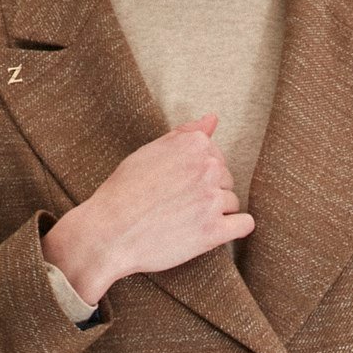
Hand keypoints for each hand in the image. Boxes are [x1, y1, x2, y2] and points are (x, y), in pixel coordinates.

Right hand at [42, 114, 253, 304]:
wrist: (108, 233)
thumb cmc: (123, 192)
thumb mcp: (149, 152)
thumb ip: (184, 134)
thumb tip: (213, 119)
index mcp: (194, 145)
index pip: (216, 157)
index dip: (198, 175)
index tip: (178, 186)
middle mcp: (207, 168)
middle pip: (225, 180)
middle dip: (208, 193)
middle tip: (178, 206)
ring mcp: (213, 200)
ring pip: (232, 203)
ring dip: (216, 213)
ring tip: (186, 221)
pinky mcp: (214, 231)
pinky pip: (244, 225)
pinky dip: (234, 229)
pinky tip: (215, 232)